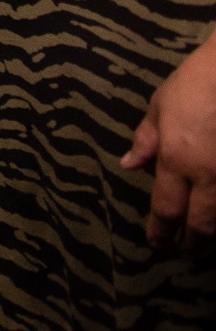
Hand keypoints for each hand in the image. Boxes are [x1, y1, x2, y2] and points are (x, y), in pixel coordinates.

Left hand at [124, 36, 215, 249]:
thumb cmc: (197, 83)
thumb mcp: (160, 105)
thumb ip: (146, 139)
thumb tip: (129, 165)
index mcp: (176, 159)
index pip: (165, 208)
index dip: (160, 231)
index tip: (157, 242)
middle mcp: (207, 175)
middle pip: (199, 224)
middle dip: (191, 243)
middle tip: (186, 253)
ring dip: (214, 237)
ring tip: (206, 243)